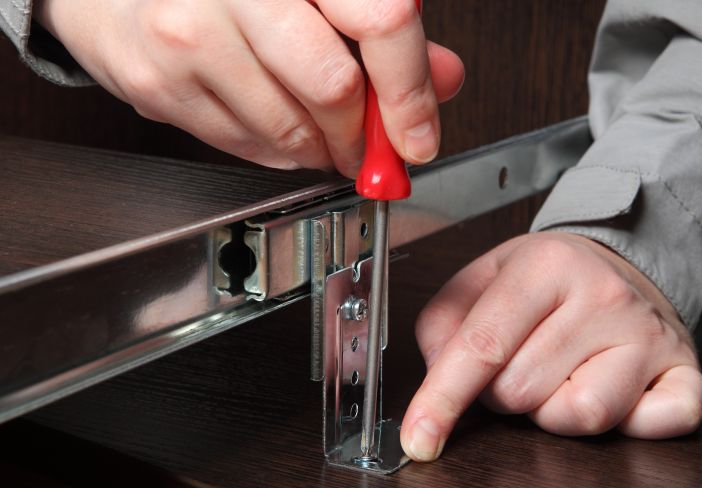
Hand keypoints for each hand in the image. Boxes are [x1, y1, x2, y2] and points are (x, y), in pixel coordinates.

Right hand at [35, 0, 464, 175]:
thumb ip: (381, 30)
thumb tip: (441, 79)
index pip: (383, 21)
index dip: (410, 92)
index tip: (417, 137)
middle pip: (335, 87)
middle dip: (361, 135)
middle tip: (367, 146)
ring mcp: (191, 33)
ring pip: (291, 129)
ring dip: (320, 149)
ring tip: (317, 133)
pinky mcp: (158, 82)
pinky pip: (245, 147)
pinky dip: (277, 152)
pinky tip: (275, 125)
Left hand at [401, 232, 701, 460]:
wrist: (620, 262)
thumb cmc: (546, 279)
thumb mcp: (481, 278)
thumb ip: (443, 324)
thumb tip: (437, 377)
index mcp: (546, 265)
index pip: (483, 346)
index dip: (443, 398)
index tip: (419, 437)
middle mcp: (604, 296)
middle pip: (521, 391)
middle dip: (503, 392)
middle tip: (520, 360)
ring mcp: (648, 335)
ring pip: (579, 415)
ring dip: (553, 411)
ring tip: (559, 376)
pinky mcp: (684, 370)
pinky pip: (657, 424)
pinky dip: (631, 425)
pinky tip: (615, 392)